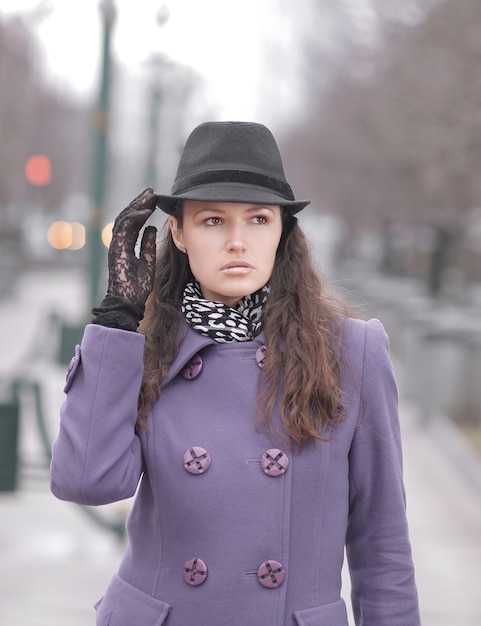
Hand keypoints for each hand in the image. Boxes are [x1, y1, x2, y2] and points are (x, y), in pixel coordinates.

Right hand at [106, 188, 156, 308]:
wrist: (128, 303)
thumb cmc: (136, 287)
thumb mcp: (147, 261)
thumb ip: (147, 245)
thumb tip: (151, 228)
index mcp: (125, 245)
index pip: (132, 222)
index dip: (142, 209)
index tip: (153, 199)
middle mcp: (118, 243)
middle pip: (127, 217)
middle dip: (139, 202)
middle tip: (151, 191)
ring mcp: (116, 246)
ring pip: (123, 220)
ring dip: (136, 206)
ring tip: (149, 196)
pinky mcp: (116, 250)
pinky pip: (124, 230)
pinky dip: (134, 218)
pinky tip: (145, 211)